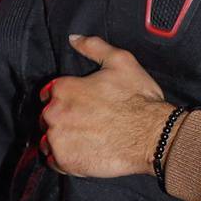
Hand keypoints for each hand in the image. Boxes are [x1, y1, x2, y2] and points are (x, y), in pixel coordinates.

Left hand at [39, 36, 171, 177]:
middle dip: (62, 119)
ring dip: (61, 139)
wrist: (152, 136)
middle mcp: (55, 113)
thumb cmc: (139, 100)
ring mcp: (58, 139)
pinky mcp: (66, 162)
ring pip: (48, 139)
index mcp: (64, 88)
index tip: (79, 104)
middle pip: (47, 117)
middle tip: (85, 123)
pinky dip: (65, 159)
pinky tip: (83, 153)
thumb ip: (93, 47)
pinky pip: (54, 161)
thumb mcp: (121, 62)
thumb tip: (74, 39)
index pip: (50, 93)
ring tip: (84, 139)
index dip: (65, 98)